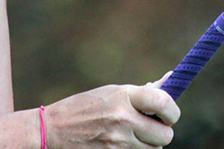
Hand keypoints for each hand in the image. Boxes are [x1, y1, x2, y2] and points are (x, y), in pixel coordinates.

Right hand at [44, 81, 180, 147]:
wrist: (51, 131)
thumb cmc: (83, 108)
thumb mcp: (111, 93)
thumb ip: (142, 93)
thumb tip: (170, 81)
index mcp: (124, 97)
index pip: (164, 103)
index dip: (172, 112)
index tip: (169, 114)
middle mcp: (123, 120)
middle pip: (165, 135)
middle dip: (160, 133)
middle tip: (149, 128)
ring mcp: (118, 144)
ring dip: (147, 145)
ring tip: (129, 136)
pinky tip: (121, 145)